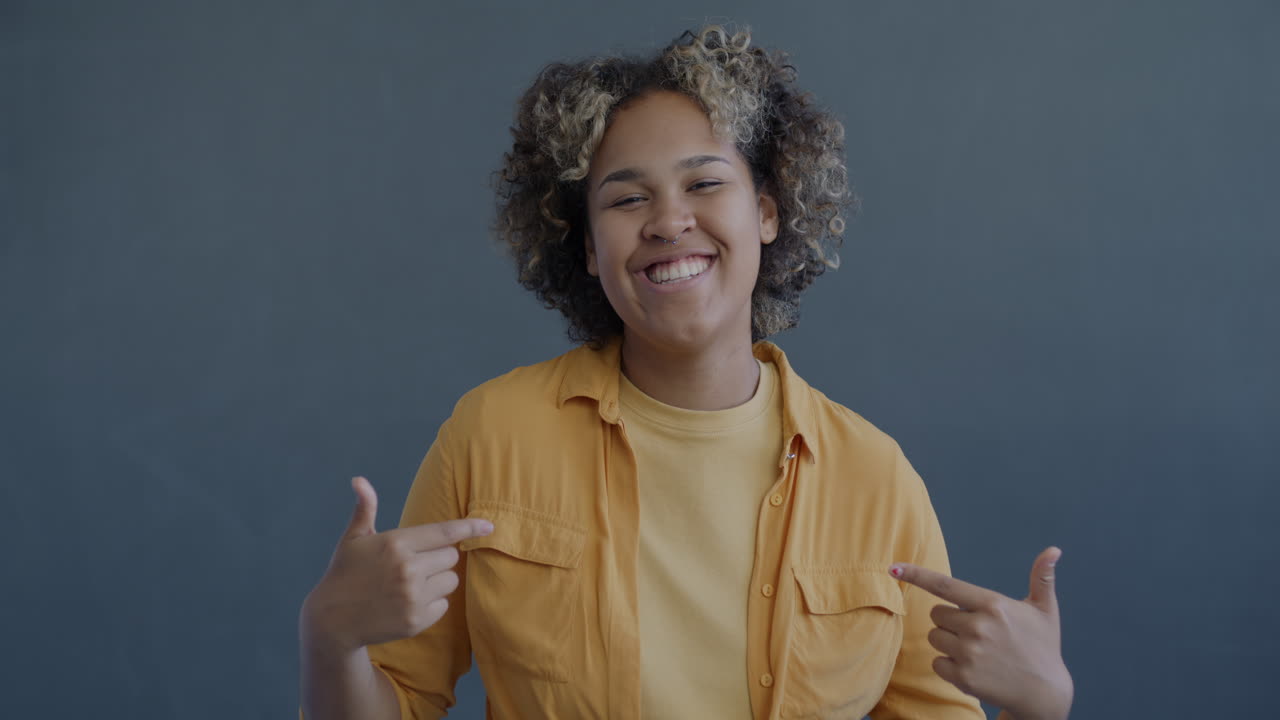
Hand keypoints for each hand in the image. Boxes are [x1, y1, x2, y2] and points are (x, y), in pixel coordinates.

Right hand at [301, 476, 493, 655]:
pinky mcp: (417, 621)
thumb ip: (365, 508)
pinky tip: (409, 602)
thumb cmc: (345, 573)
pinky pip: (444, 605)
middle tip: (416, 563)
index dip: (470, 527)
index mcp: (396, 543)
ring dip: (438, 580)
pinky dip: (432, 603)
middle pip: (451, 556)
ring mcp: (413, 597)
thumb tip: (359, 480)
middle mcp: (408, 569)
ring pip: (451, 580)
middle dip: (439, 558)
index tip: (489, 526)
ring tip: (411, 583)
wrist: (331, 621)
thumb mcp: (354, 539)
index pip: (445, 532)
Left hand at [889, 548, 1072, 719]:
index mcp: (993, 605)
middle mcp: (978, 627)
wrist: (1045, 693)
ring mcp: (969, 653)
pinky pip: (936, 662)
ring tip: (978, 651)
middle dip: (951, 621)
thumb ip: (1042, 578)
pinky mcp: (963, 676)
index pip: (945, 585)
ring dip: (948, 642)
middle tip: (978, 632)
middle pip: (937, 614)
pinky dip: (949, 665)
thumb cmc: (1043, 647)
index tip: (892, 568)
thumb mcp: (1044, 611)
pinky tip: (974, 668)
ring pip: (934, 637)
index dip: (916, 574)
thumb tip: (1053, 550)